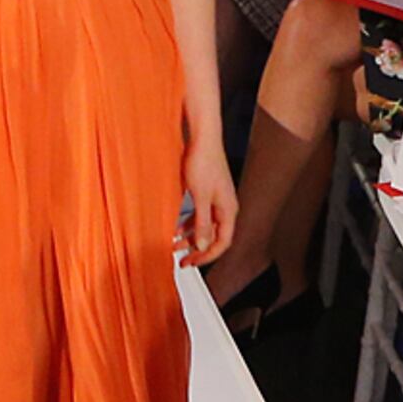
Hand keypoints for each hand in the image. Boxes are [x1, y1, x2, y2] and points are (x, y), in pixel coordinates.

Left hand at [179, 137, 237, 264]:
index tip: (192, 262)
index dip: (208, 255)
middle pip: (213, 236)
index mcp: (228, 210)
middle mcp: (224, 207)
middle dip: (197, 248)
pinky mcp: (206, 192)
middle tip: (183, 260)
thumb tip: (204, 246)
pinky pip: (198, 214)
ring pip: (204, 225)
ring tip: (174, 244)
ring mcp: (215, 199)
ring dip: (190, 236)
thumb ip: (202, 224)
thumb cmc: (203, 163)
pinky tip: (175, 226)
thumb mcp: (200, 198)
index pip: (222, 242)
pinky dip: (187, 222)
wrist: (202, 138)